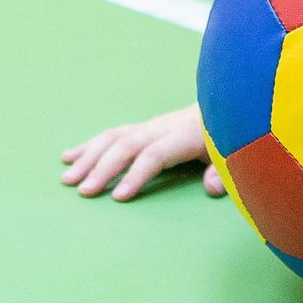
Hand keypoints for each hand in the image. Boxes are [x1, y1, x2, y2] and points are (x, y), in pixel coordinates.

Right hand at [61, 104, 223, 199]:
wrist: (229, 104)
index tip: (119, 197)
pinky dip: (88, 146)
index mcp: (185, 135)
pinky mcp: (143, 127)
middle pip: (127, 146)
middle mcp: (163, 127)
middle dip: (103, 169)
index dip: (136, 175)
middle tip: (84, 192)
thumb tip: (212, 188)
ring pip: (113, 138)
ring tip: (68, 179)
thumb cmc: (230, 138)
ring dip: (88, 157)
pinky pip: (111, 134)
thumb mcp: (233, 155)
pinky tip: (68, 157)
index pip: (155, 155)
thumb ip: (224, 172)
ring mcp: (151, 125)